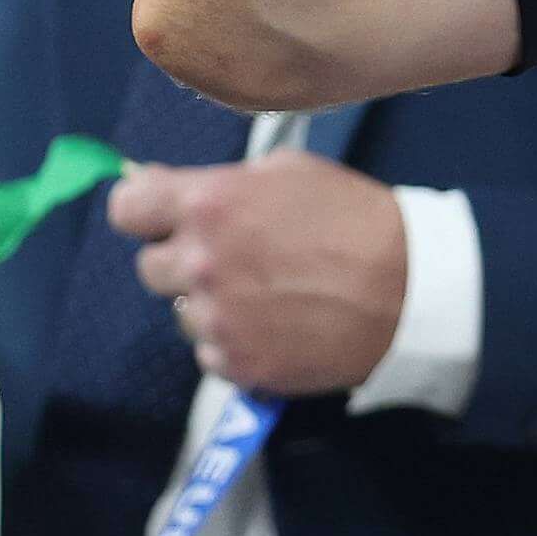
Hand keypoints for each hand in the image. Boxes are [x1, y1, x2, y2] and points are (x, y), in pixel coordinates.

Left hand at [109, 151, 408, 393]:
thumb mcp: (288, 171)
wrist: (410, 289)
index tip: (167, 217)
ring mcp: (216, 319)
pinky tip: (278, 326)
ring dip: (212, 305)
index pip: (126, 209)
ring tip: (267, 296)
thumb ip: (221, 182)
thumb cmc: (354, 217)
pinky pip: (211, 352)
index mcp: (208, 204)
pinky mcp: (236, 364)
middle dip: (184, 260)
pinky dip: (237, 341)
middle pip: (149, 267)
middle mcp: (200, 263)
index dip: (147, 212)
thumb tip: (168, 191)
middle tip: (235, 258)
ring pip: (182, 314)